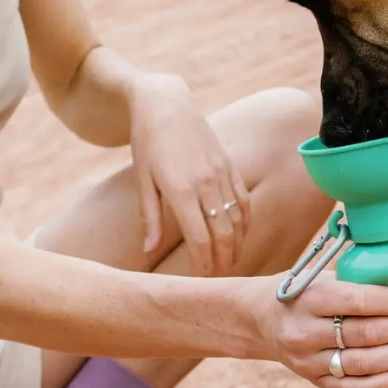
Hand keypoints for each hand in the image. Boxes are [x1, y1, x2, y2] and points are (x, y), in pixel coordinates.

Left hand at [129, 73, 250, 275]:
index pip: (200, 239)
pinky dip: (245, 221)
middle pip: (224, 233)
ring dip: (237, 245)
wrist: (166, 104)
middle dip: (224, 262)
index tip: (204, 283)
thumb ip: (149, 217)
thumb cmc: (148, 142)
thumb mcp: (142, 180)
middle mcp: (206, 182)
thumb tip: (149, 251)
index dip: (204, 265)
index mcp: (181, 189)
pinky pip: (244, 199)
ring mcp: (222, 172)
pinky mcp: (230, 165)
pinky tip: (241, 236)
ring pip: (238, 219)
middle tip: (220, 282)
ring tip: (231, 264)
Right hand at [256, 274, 387, 387]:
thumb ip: (357, 277)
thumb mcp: (321, 274)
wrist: (258, 318)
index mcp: (309, 298)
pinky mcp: (313, 381)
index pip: (357, 301)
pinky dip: (382, 383)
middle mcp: (305, 331)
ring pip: (363, 364)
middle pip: (366, 334)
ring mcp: (308, 361)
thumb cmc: (302, 288)